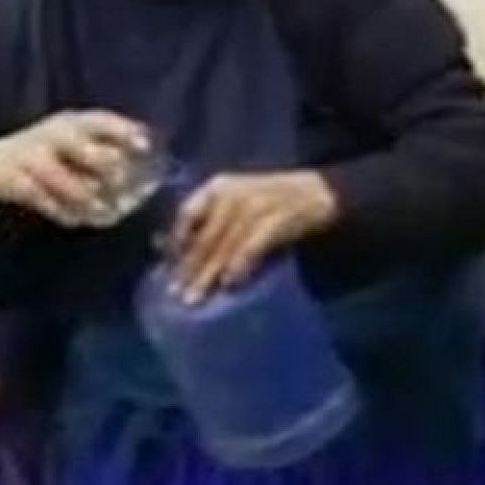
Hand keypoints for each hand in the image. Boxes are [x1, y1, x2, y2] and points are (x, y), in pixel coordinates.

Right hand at [0, 110, 149, 226]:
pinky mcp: (16, 180)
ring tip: (99, 212)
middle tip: (120, 184)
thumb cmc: (41, 157)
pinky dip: (64, 213)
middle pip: (87, 149)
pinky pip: (47, 201)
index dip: (123, 131)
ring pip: (70, 183)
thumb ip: (103, 152)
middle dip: (107, 170)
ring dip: (88, 201)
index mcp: (70, 121)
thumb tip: (145, 171)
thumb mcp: (69, 144)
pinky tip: (73, 219)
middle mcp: (52, 133)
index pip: (99, 120)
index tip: (145, 146)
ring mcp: (32, 156)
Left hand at [169, 171, 337, 302]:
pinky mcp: (278, 220)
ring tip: (196, 297)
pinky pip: (253, 246)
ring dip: (208, 274)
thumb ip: (209, 223)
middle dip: (189, 267)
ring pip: (225, 244)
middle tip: (175, 294)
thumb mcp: (234, 202)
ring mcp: (256, 205)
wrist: (317, 193)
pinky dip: (240, 265)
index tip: (167, 267)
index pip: (187, 213)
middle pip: (205, 235)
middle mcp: (232, 193)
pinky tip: (229, 284)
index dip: (176, 241)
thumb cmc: (268, 202)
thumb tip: (173, 252)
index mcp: (217, 187)